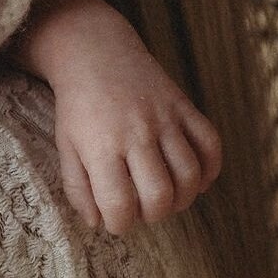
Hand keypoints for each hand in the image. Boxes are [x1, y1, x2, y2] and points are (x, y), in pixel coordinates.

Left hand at [53, 21, 221, 234]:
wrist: (94, 53)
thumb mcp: (65, 144)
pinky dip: (210, 170)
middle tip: (142, 209)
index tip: (116, 221)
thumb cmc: (77, 105)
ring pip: (190, 175)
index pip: (119, 204)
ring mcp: (163, 118)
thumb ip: (77, 186)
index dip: (119, 224)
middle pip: (160, 195)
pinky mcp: (183, 106)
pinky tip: (193, 178)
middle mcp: (135, 133)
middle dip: (154, 215)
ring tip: (165, 196)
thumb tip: (97, 223)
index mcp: (100, 145)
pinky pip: (211, 145)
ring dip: (182, 198)